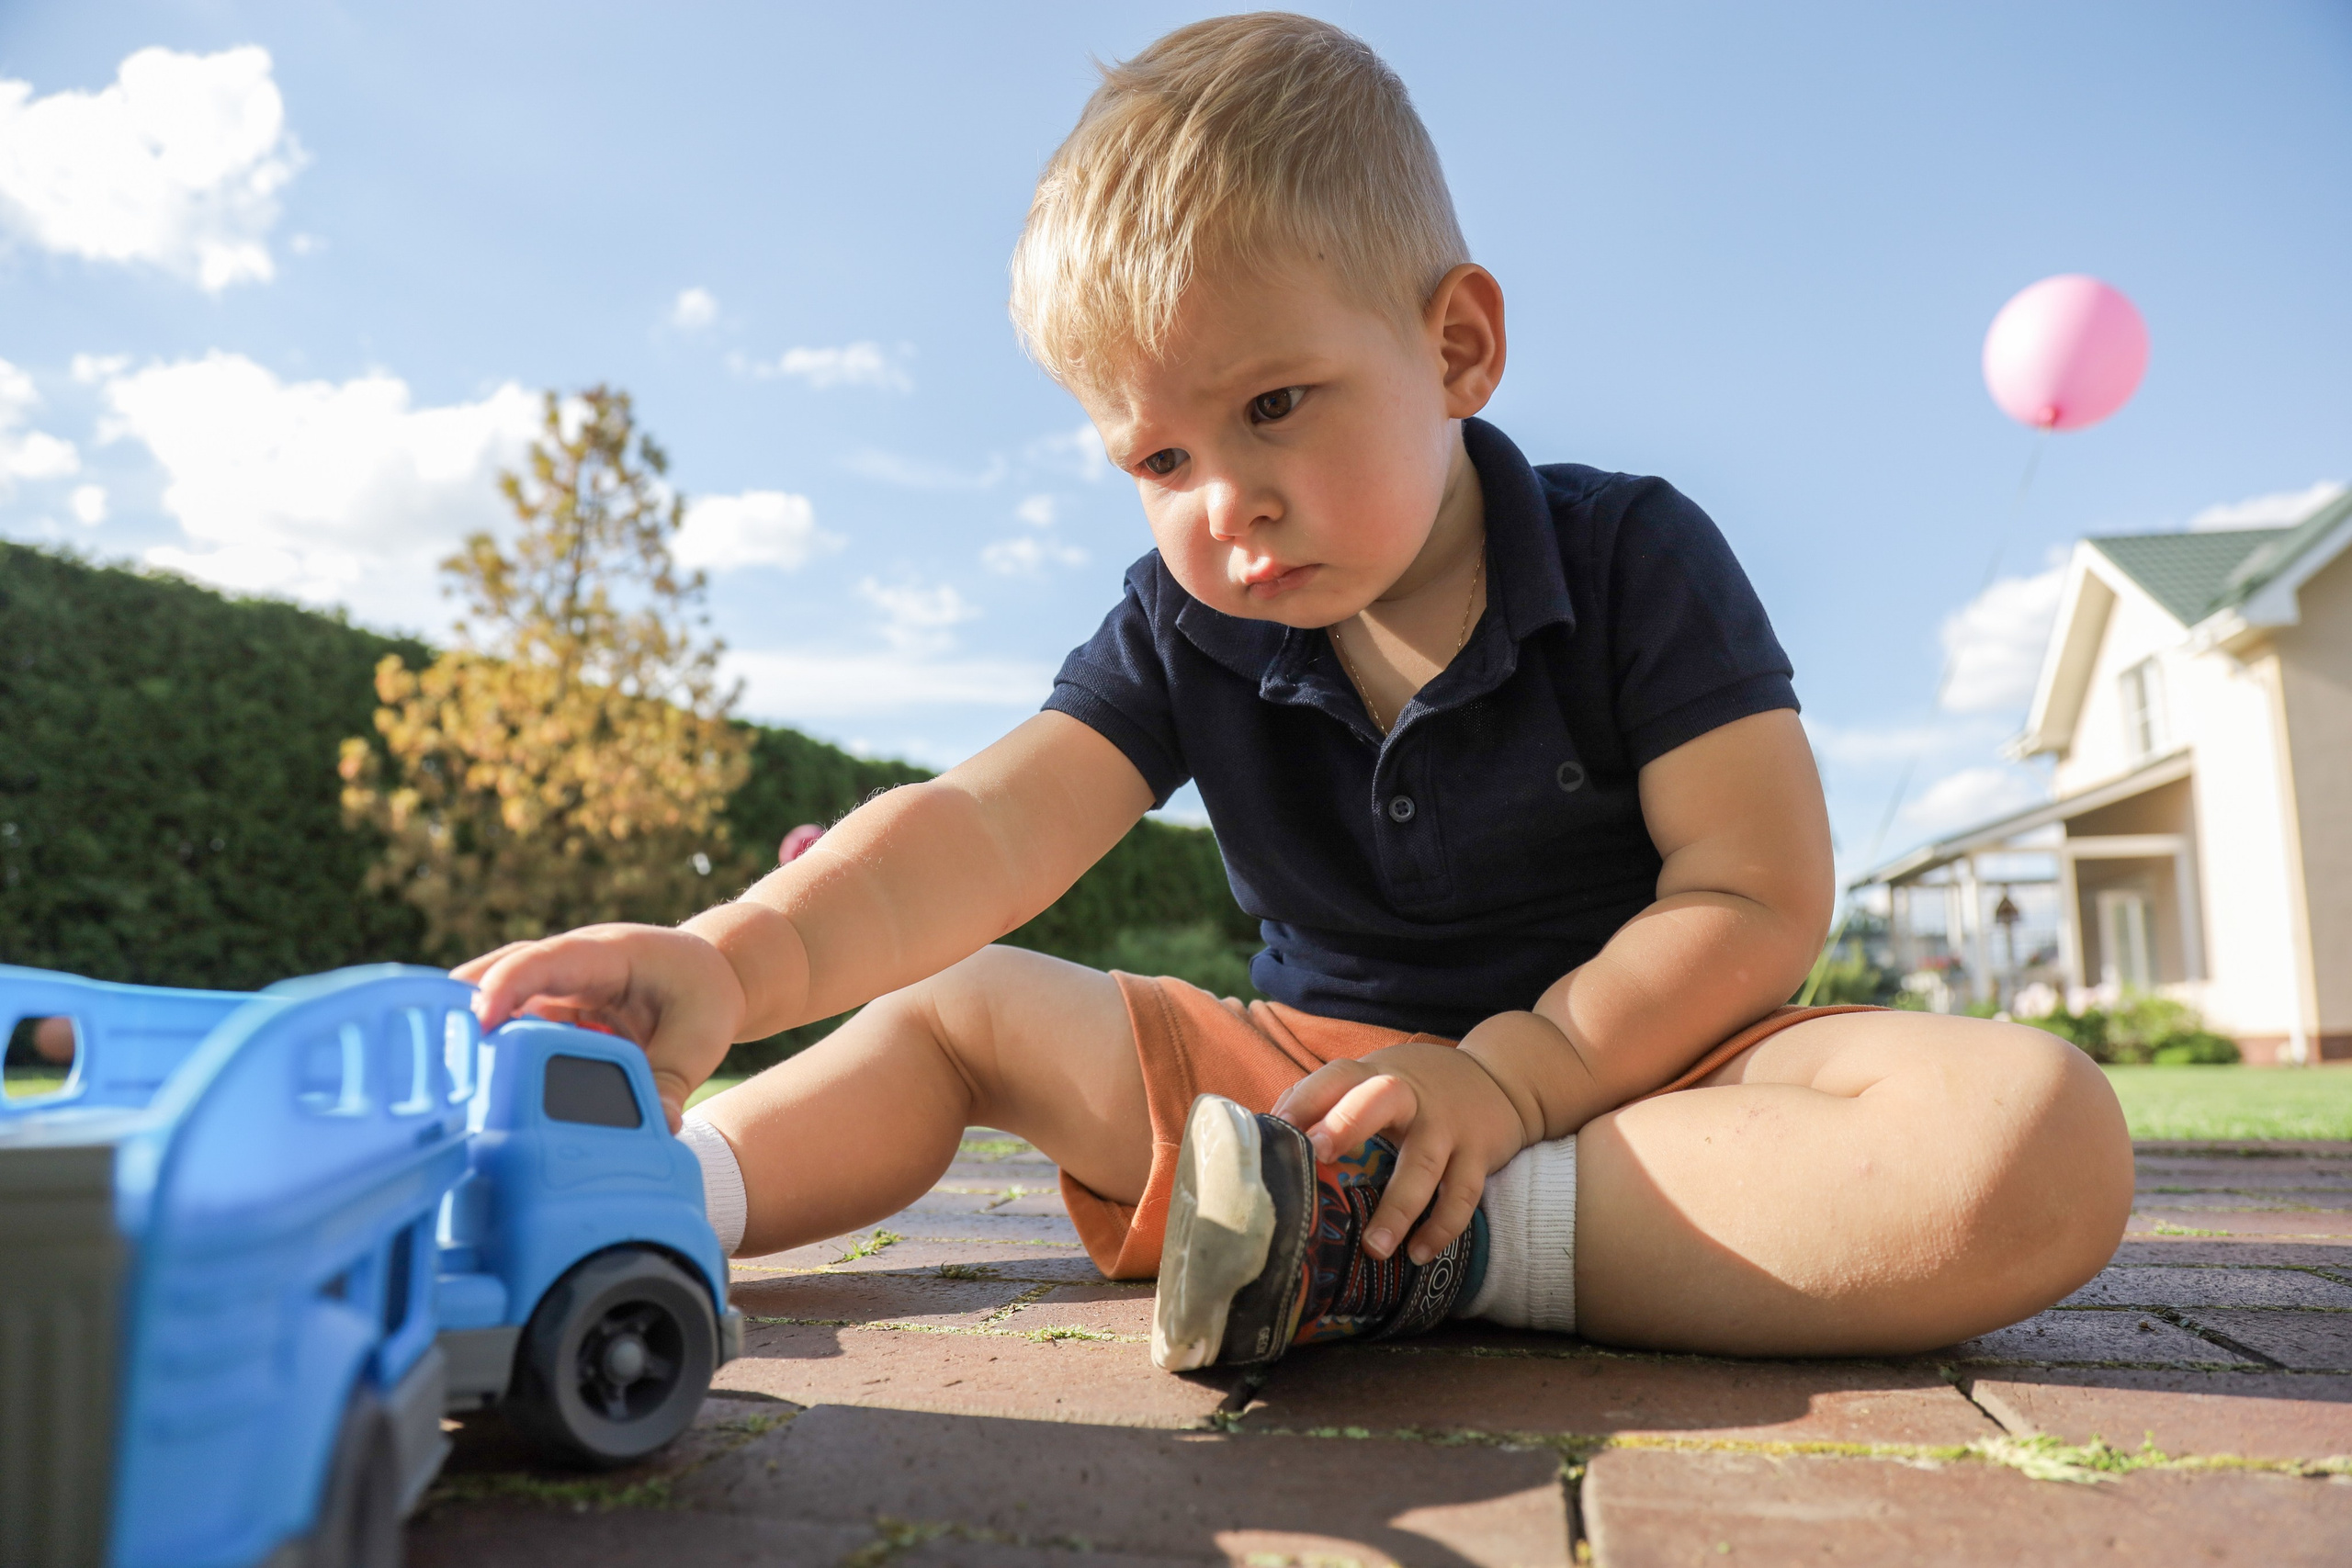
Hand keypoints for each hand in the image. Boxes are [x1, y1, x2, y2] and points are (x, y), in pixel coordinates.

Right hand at [455, 924, 747, 1131]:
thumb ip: (674, 1079)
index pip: (545, 960)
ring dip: (466, 1035)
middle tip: (428, 1054)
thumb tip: (660, 1129)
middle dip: (460, 1007)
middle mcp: (567, 966)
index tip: (478, 1016)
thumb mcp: (702, 1037)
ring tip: (436, 1084)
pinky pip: (507, 1031)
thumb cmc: (704, 993)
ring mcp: (551, 989)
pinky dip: (486, 1056)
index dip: (508, 985)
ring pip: (493, 1004)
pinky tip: (464, 1095)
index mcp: (605, 954)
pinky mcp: (545, 1016)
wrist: (710, 973)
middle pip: (498, 974)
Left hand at [1272, 1041, 1528, 1266]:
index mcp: (1377, 1075)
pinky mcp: (1479, 1152)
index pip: (1337, 1076)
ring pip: (1424, 1162)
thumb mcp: (1376, 1080)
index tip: (1277, 1126)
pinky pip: (1463, 1194)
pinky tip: (1419, 1254)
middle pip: (1381, 1099)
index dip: (1306, 1098)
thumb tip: (1266, 1142)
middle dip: (1348, 1123)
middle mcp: (1412, 1094)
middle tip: (1318, 1154)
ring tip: (1375, 1249)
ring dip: (1399, 1207)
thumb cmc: (1416, 1089)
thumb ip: (1328, 1103)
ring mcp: (1448, 1124)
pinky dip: (1443, 1227)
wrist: (1501, 1078)